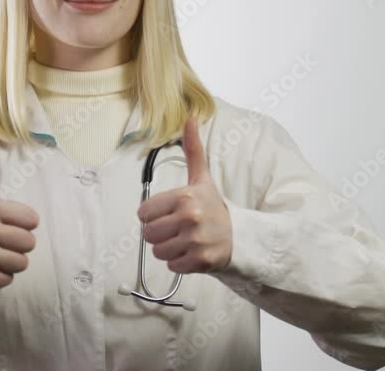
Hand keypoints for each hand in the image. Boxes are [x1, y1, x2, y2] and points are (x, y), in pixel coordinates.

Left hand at [137, 116, 232, 273]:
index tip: (169, 213)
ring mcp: (195, 241)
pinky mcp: (200, 261)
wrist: (240, 236)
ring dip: (168, 249)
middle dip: (160, 234)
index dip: (153, 215)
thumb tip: (190, 118)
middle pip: (148, 234)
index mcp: (185, 196)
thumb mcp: (202, 178)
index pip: (144, 213)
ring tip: (184, 241)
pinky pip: (172, 265)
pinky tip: (192, 252)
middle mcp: (190, 218)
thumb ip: (193, 150)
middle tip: (177, 229)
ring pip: (158, 251)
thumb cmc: (214, 206)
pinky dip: (179, 262)